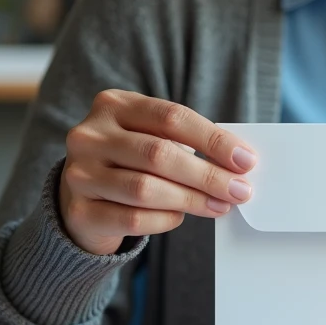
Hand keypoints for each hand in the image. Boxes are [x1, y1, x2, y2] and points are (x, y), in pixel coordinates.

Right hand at [58, 90, 257, 254]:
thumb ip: (188, 144)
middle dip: (208, 175)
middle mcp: (90, 136)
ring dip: (191, 200)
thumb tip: (239, 163)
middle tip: (239, 190)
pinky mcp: (80, 212)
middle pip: (159, 154)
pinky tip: (180, 217)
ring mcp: (79, 174)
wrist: (82, 198)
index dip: (213, 140)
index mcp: (113, 105)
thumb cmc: (130, 162)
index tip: (246, 160)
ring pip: (145, 189)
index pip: (171, 117)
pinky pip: (133, 219)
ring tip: (220, 205)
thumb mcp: (152, 138)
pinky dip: (165, 219)